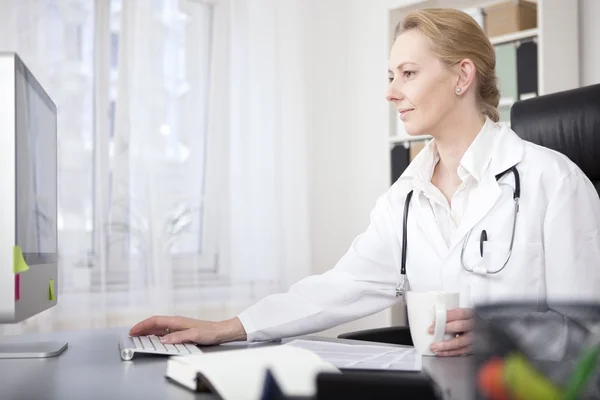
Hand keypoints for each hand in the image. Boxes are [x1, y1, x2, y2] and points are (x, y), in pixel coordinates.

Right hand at [129, 316, 246, 344]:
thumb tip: (164, 340)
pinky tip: (155, 340)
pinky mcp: (182, 331)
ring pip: (159, 327)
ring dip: (148, 331)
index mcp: (177, 321)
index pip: (155, 320)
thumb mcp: (195, 336)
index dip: (143, 325)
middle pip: (155, 323)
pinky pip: (165, 332)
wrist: (221, 331)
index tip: (133, 331)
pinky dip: (157, 335)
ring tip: (139, 337)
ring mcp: (179, 326)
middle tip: (132, 335)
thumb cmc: (210, 332)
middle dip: (142, 328)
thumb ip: (179, 337)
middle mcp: (176, 322)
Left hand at [427, 308, 473, 356]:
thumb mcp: (463, 317)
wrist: (481, 333)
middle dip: (444, 329)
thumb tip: (435, 320)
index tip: (435, 321)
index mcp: (471, 315)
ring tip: (434, 346)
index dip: (446, 317)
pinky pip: (461, 352)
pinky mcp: (473, 349)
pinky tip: (441, 352)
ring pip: (460, 342)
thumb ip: (452, 317)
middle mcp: (474, 326)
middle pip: (459, 326)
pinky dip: (449, 352)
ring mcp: (475, 338)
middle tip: (431, 331)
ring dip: (445, 345)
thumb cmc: (468, 323)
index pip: (459, 313)